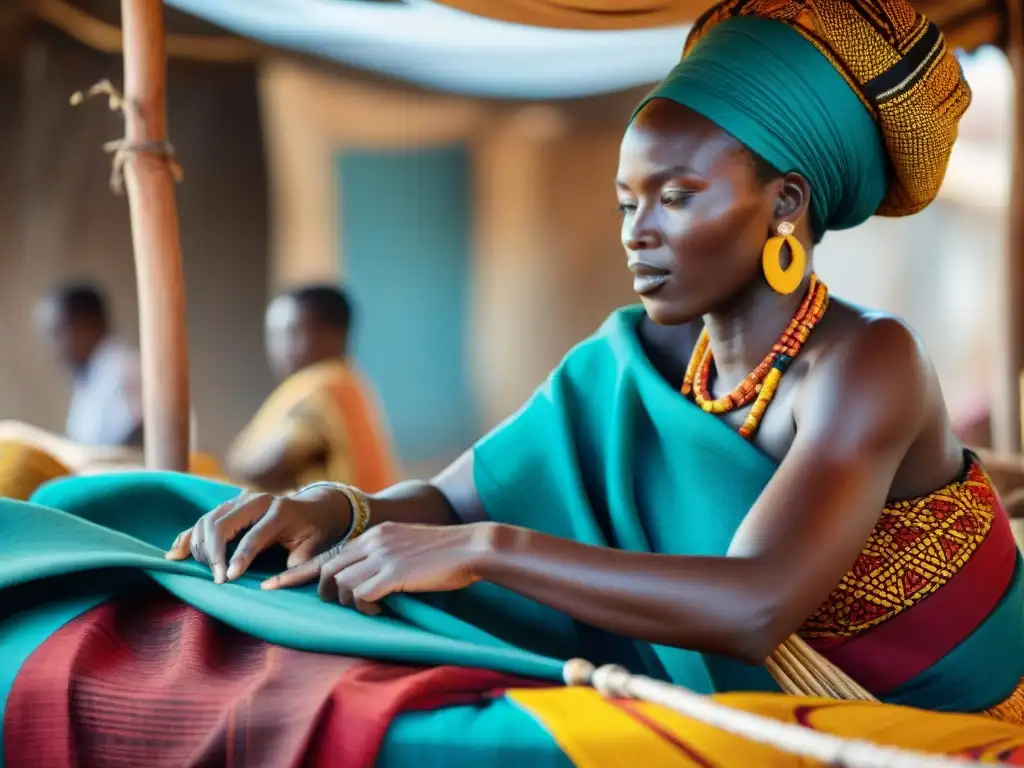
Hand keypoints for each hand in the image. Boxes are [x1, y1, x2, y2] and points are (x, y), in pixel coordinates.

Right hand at [164, 484, 353, 583]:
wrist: (312, 508)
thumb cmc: (312, 531)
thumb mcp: (313, 545)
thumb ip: (298, 561)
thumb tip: (276, 579)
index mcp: (278, 510)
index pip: (252, 537)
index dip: (238, 559)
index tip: (227, 579)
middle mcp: (255, 500)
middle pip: (221, 524)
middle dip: (213, 553)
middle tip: (215, 579)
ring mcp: (239, 500)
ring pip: (207, 521)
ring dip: (201, 547)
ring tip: (206, 570)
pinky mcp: (228, 506)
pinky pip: (202, 520)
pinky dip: (188, 537)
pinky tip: (176, 554)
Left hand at [261, 521, 499, 613]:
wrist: (471, 547)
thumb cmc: (445, 555)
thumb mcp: (407, 550)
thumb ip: (383, 560)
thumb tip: (365, 587)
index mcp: (374, 534)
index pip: (327, 553)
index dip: (296, 573)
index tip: (271, 585)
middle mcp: (372, 541)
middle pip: (327, 570)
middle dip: (325, 593)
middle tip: (342, 606)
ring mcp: (381, 556)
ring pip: (340, 584)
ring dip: (350, 603)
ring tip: (373, 606)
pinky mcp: (392, 573)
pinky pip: (361, 596)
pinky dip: (366, 607)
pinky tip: (384, 608)